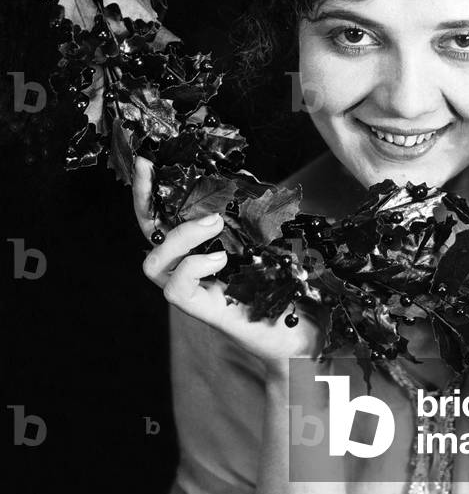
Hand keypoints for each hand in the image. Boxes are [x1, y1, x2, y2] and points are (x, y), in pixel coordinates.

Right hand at [133, 156, 321, 371]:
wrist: (301, 333)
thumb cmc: (285, 284)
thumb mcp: (270, 241)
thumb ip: (256, 218)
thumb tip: (260, 185)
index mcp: (199, 248)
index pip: (166, 218)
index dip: (151, 191)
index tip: (147, 160)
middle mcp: (188, 269)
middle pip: (149, 236)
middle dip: (143, 201)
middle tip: (150, 170)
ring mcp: (193, 291)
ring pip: (154, 263)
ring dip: (179, 236)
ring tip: (212, 223)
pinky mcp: (204, 310)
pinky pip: (177, 288)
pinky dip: (194, 266)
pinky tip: (220, 258)